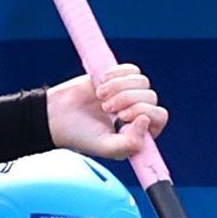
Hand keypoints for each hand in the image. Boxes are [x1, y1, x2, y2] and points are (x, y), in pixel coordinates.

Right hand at [46, 61, 164, 161]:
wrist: (57, 115)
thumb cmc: (80, 134)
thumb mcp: (106, 148)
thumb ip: (130, 144)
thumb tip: (145, 120)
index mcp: (140, 132)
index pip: (159, 116)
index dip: (142, 112)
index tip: (121, 117)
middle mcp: (139, 112)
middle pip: (151, 97)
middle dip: (126, 99)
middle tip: (105, 108)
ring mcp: (130, 94)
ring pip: (142, 81)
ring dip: (118, 87)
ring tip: (100, 96)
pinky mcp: (120, 78)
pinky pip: (132, 70)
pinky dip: (116, 74)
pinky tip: (101, 83)